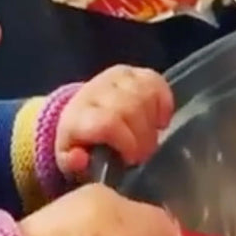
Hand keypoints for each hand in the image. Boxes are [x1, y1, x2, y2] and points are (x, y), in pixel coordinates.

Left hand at [55, 66, 173, 176]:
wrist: (78, 116)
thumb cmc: (79, 145)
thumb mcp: (71, 162)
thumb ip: (73, 163)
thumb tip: (79, 158)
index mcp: (77, 116)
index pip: (109, 122)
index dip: (128, 142)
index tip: (131, 159)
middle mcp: (95, 91)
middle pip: (132, 108)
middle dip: (144, 137)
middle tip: (143, 154)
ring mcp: (114, 78)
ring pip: (145, 92)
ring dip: (153, 122)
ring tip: (148, 139)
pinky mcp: (132, 72)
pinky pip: (156, 81)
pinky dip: (163, 103)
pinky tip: (159, 121)